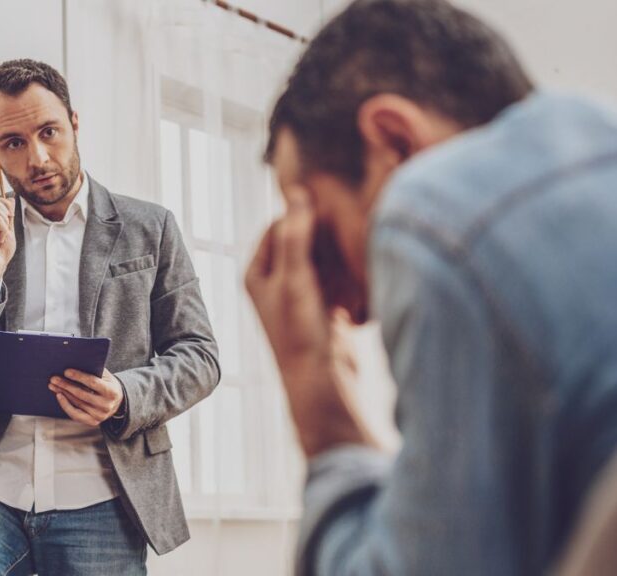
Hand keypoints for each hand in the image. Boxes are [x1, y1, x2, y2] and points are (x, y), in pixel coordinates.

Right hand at [0, 197, 15, 289]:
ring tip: (3, 235)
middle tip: (7, 227)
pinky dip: (4, 230)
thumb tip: (11, 200)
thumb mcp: (9, 231)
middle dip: (7, 211)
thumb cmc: (1, 252)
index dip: (7, 205)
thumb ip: (9, 217)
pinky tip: (1, 240)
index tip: (11, 219)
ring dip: (6, 222)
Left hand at [48, 368, 123, 426]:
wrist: (117, 402)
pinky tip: (59, 396)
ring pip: (77, 403)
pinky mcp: (93, 421)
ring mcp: (100, 415)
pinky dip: (65, 405)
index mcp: (112, 391)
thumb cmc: (108, 385)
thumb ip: (94, 371)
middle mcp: (106, 405)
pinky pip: (75, 414)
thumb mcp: (106, 376)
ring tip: (53, 385)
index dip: (79, 377)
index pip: (93, 383)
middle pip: (82, 394)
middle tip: (54, 378)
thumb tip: (75, 362)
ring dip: (63, 393)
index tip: (66, 371)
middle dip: (66, 385)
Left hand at [245, 186, 372, 456]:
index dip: (304, 216)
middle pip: (304, 240)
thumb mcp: (296, 278)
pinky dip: (349, 277)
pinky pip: (339, 279)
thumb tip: (297, 192)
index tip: (330, 213)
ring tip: (352, 262)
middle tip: (346, 235)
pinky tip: (360, 282)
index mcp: (256, 272)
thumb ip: (296, 234)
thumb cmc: (300, 333)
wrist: (323, 384)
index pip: (280, 225)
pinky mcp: (325, 308)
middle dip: (326, 238)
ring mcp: (301, 295)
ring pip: (325, 259)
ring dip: (340, 258)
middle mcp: (275, 282)